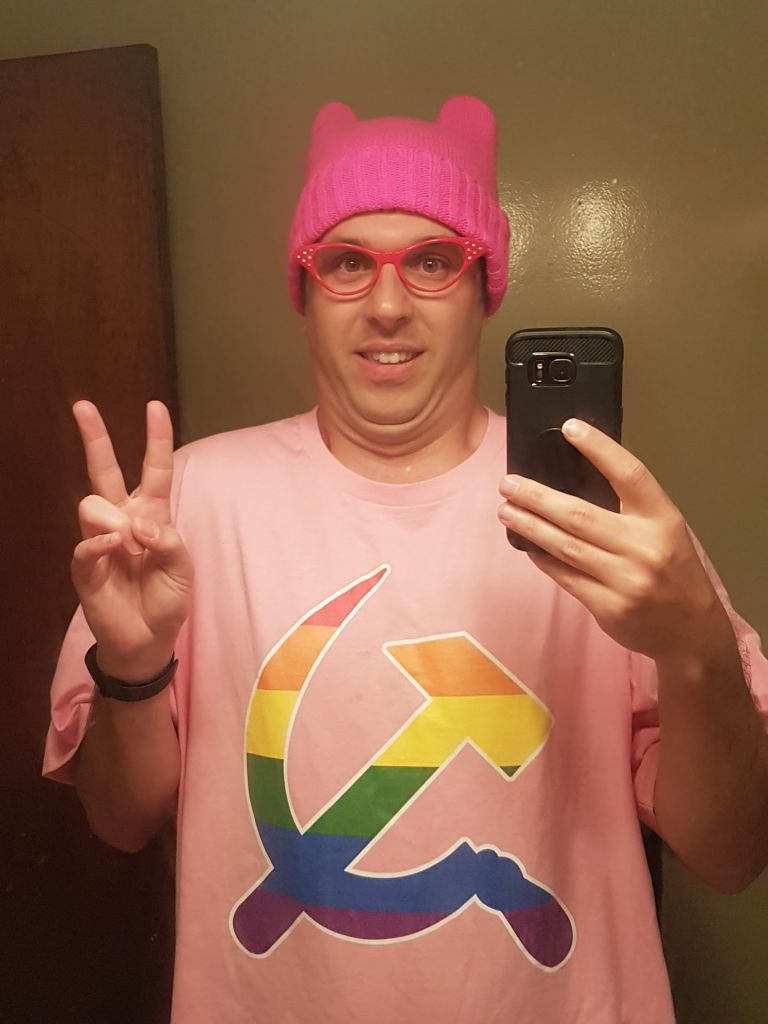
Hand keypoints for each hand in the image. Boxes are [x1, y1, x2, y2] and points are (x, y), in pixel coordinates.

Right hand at [71, 400, 192, 679]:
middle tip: (81, 406)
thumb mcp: (183, 568)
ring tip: (129, 545)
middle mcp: (123, 520)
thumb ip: (168, 541)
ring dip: (113, 520)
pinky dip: (100, 543)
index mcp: (152, 515)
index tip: (155, 406)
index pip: (154, 469)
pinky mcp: (85, 566)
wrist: (148, 639)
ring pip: (91, 503)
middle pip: (105, 470)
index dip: (155, 438)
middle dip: (94, 437)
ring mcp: (100, 541)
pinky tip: (114, 548)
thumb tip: (137, 525)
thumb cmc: (167, 599)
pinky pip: (85, 543)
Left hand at [498, 419, 732, 664]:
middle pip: (579, 515)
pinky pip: (565, 576)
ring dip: (530, 526)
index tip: (571, 428)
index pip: (629, 474)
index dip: (600, 449)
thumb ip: (630, 509)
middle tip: (508, 483)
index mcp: (662, 520)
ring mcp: (625, 579)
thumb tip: (572, 481)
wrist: (692, 632)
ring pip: (565, 546)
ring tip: (506, 511)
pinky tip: (526, 545)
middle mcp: (644, 547)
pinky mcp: (608, 607)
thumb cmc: (674, 572)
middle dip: (537, 497)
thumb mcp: (665, 531)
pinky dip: (542, 558)